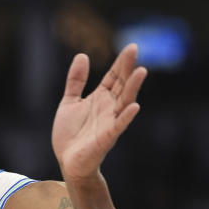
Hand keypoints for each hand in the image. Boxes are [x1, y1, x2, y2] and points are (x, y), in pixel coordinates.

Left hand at [51, 44, 146, 182]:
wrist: (67, 161)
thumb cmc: (70, 134)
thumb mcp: (69, 102)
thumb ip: (76, 81)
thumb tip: (82, 55)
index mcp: (100, 98)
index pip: (114, 77)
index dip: (121, 63)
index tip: (131, 47)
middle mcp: (109, 108)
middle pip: (121, 85)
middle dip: (127, 68)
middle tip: (134, 49)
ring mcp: (110, 122)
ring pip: (124, 102)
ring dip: (133, 88)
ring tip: (141, 71)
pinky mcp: (107, 138)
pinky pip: (119, 126)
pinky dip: (126, 116)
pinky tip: (134, 106)